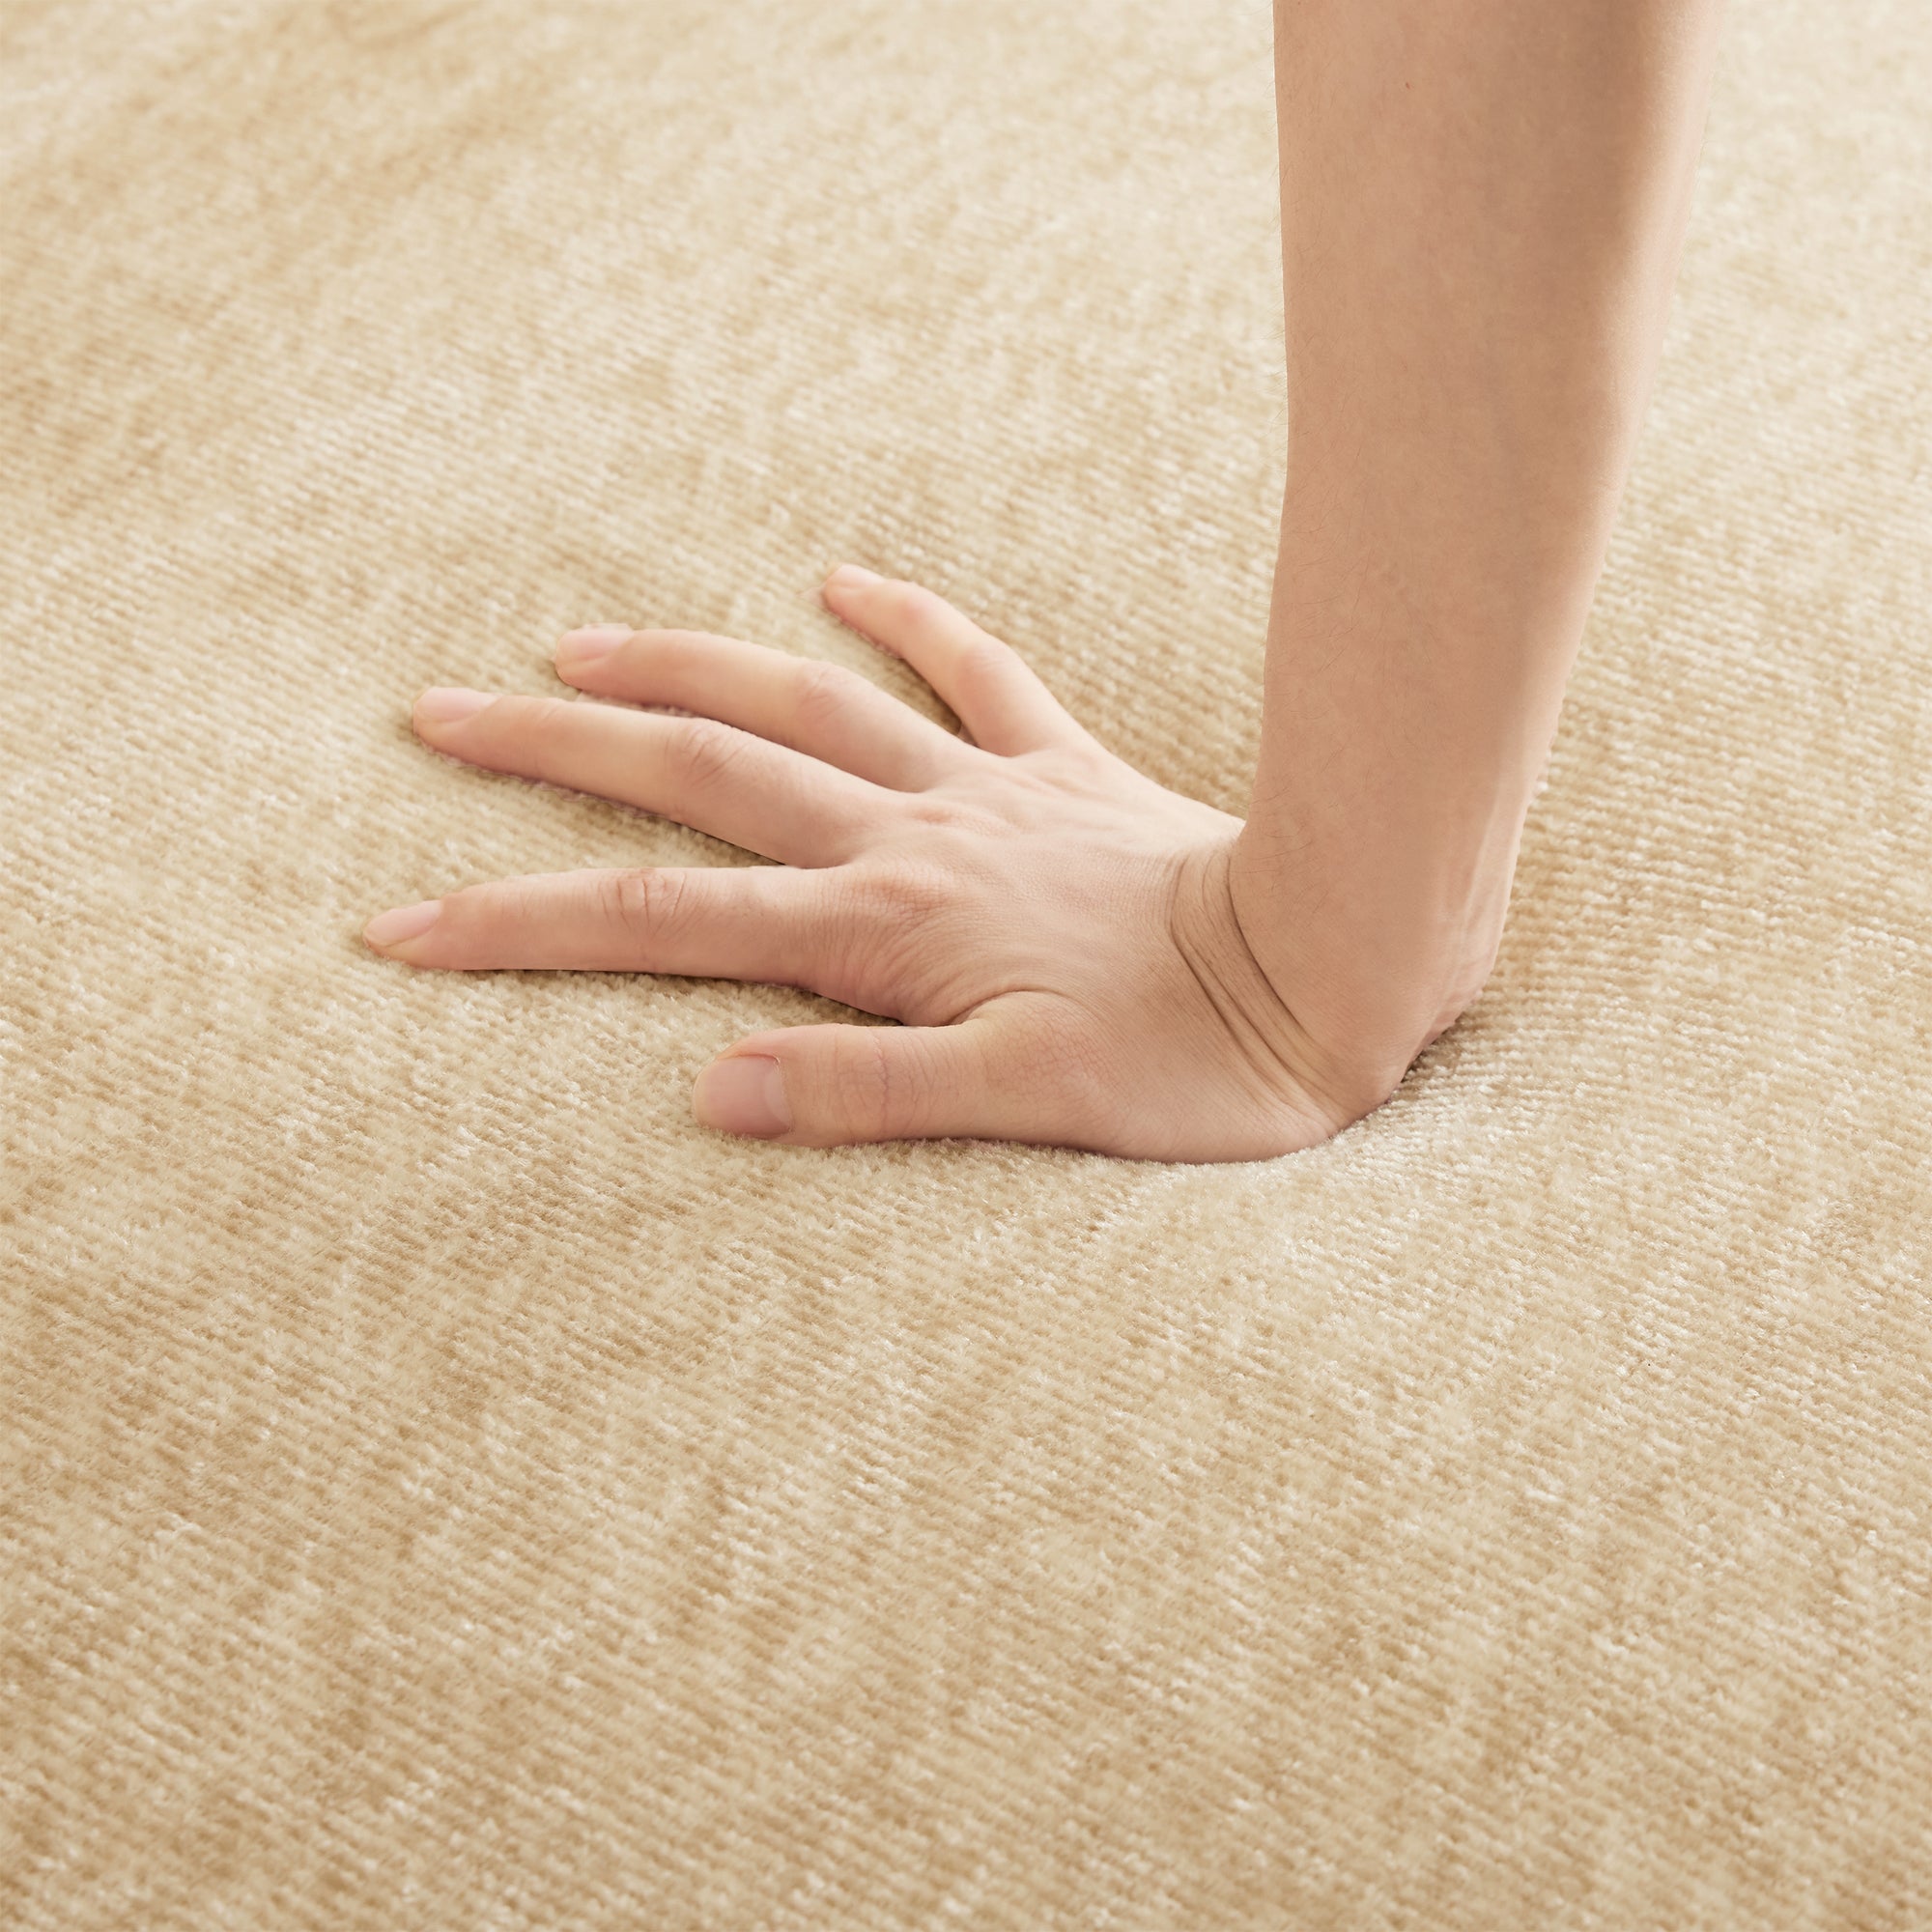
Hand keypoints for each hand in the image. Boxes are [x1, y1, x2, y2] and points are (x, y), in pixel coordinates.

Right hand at [363, 567, 1406, 1158]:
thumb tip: (706, 1087)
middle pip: (701, 776)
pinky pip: (974, 670)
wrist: (1330, 966)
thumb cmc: (1188, 1065)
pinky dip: (909, 622)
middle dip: (556, 751)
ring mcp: (983, 790)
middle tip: (434, 714)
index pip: (664, 918)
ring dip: (688, 670)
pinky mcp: (1060, 768)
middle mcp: (911, 838)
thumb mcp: (1021, 1110)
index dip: (522, 923)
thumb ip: (862, 1096)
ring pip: (806, 706)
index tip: (400, 925)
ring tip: (580, 643)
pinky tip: (847, 580)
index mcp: (882, 928)